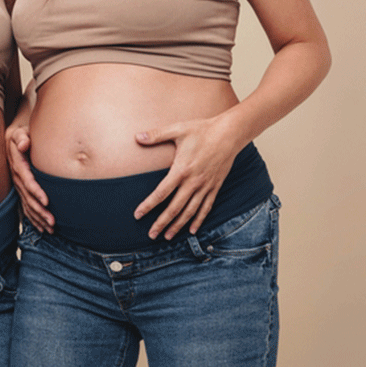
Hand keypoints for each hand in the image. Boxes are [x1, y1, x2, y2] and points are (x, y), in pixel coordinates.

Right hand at [6, 124, 53, 231]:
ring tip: (50, 229)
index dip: (36, 191)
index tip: (46, 201)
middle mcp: (17, 178)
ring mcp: (18, 185)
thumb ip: (22, 137)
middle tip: (52, 222)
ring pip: (27, 205)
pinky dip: (34, 218)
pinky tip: (42, 227)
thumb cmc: (22, 134)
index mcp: (18, 165)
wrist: (15, 138)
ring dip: (38, 218)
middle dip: (39, 211)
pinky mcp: (21, 190)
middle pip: (28, 198)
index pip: (27, 181)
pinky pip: (26, 206)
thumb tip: (23, 143)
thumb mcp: (20, 132)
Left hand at [133, 117, 241, 239]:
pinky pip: (206, 207)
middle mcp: (193, 182)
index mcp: (181, 170)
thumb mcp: (177, 130)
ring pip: (190, 211)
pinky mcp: (215, 187)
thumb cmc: (201, 130)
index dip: (148, 205)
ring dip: (178, 225)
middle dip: (162, 223)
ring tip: (168, 236)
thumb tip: (137, 137)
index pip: (161, 193)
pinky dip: (199, 220)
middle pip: (174, 208)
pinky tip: (192, 230)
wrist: (229, 133)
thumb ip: (156, 135)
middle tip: (151, 234)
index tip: (138, 215)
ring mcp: (205, 186)